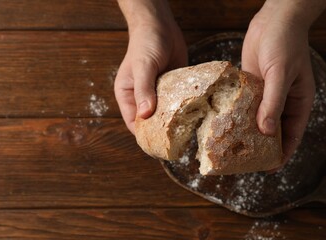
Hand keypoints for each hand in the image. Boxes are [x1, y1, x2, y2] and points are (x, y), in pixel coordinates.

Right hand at [115, 0, 186, 133]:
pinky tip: (197, 115)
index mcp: (128, 96)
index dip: (144, 136)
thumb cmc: (146, 44)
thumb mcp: (143, 66)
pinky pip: (178, 101)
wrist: (160, 25)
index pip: (134, 123)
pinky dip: (185, 108)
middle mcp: (142, 97)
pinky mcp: (173, 87)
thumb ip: (144, 89)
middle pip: (151, 121)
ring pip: (166, 114)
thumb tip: (145, 115)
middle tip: (179, 145)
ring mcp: (158, 93)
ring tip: (190, 134)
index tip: (158, 148)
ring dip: (176, 121)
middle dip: (162, 132)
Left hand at [241, 1, 319, 164]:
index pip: (291, 135)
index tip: (269, 168)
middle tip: (244, 160)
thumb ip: (274, 103)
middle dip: (260, 146)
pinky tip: (223, 123)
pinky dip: (235, 114)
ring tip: (230, 146)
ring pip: (255, 119)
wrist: (273, 21)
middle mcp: (281, 102)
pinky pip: (243, 104)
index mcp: (297, 103)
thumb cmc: (285, 45)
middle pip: (272, 131)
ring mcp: (264, 94)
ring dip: (245, 131)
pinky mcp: (250, 86)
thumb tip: (266, 131)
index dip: (282, 154)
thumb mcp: (281, 75)